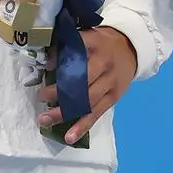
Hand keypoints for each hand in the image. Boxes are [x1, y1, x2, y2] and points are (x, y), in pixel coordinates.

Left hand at [39, 26, 138, 144]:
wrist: (132, 49)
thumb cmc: (102, 44)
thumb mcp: (89, 35)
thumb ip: (70, 45)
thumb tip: (47, 61)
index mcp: (96, 43)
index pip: (77, 48)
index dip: (60, 57)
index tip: (46, 66)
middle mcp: (104, 63)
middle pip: (81, 80)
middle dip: (60, 91)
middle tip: (41, 96)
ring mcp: (110, 82)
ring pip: (87, 101)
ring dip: (65, 112)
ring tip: (45, 120)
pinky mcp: (113, 98)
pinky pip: (96, 114)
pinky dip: (82, 126)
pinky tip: (69, 137)